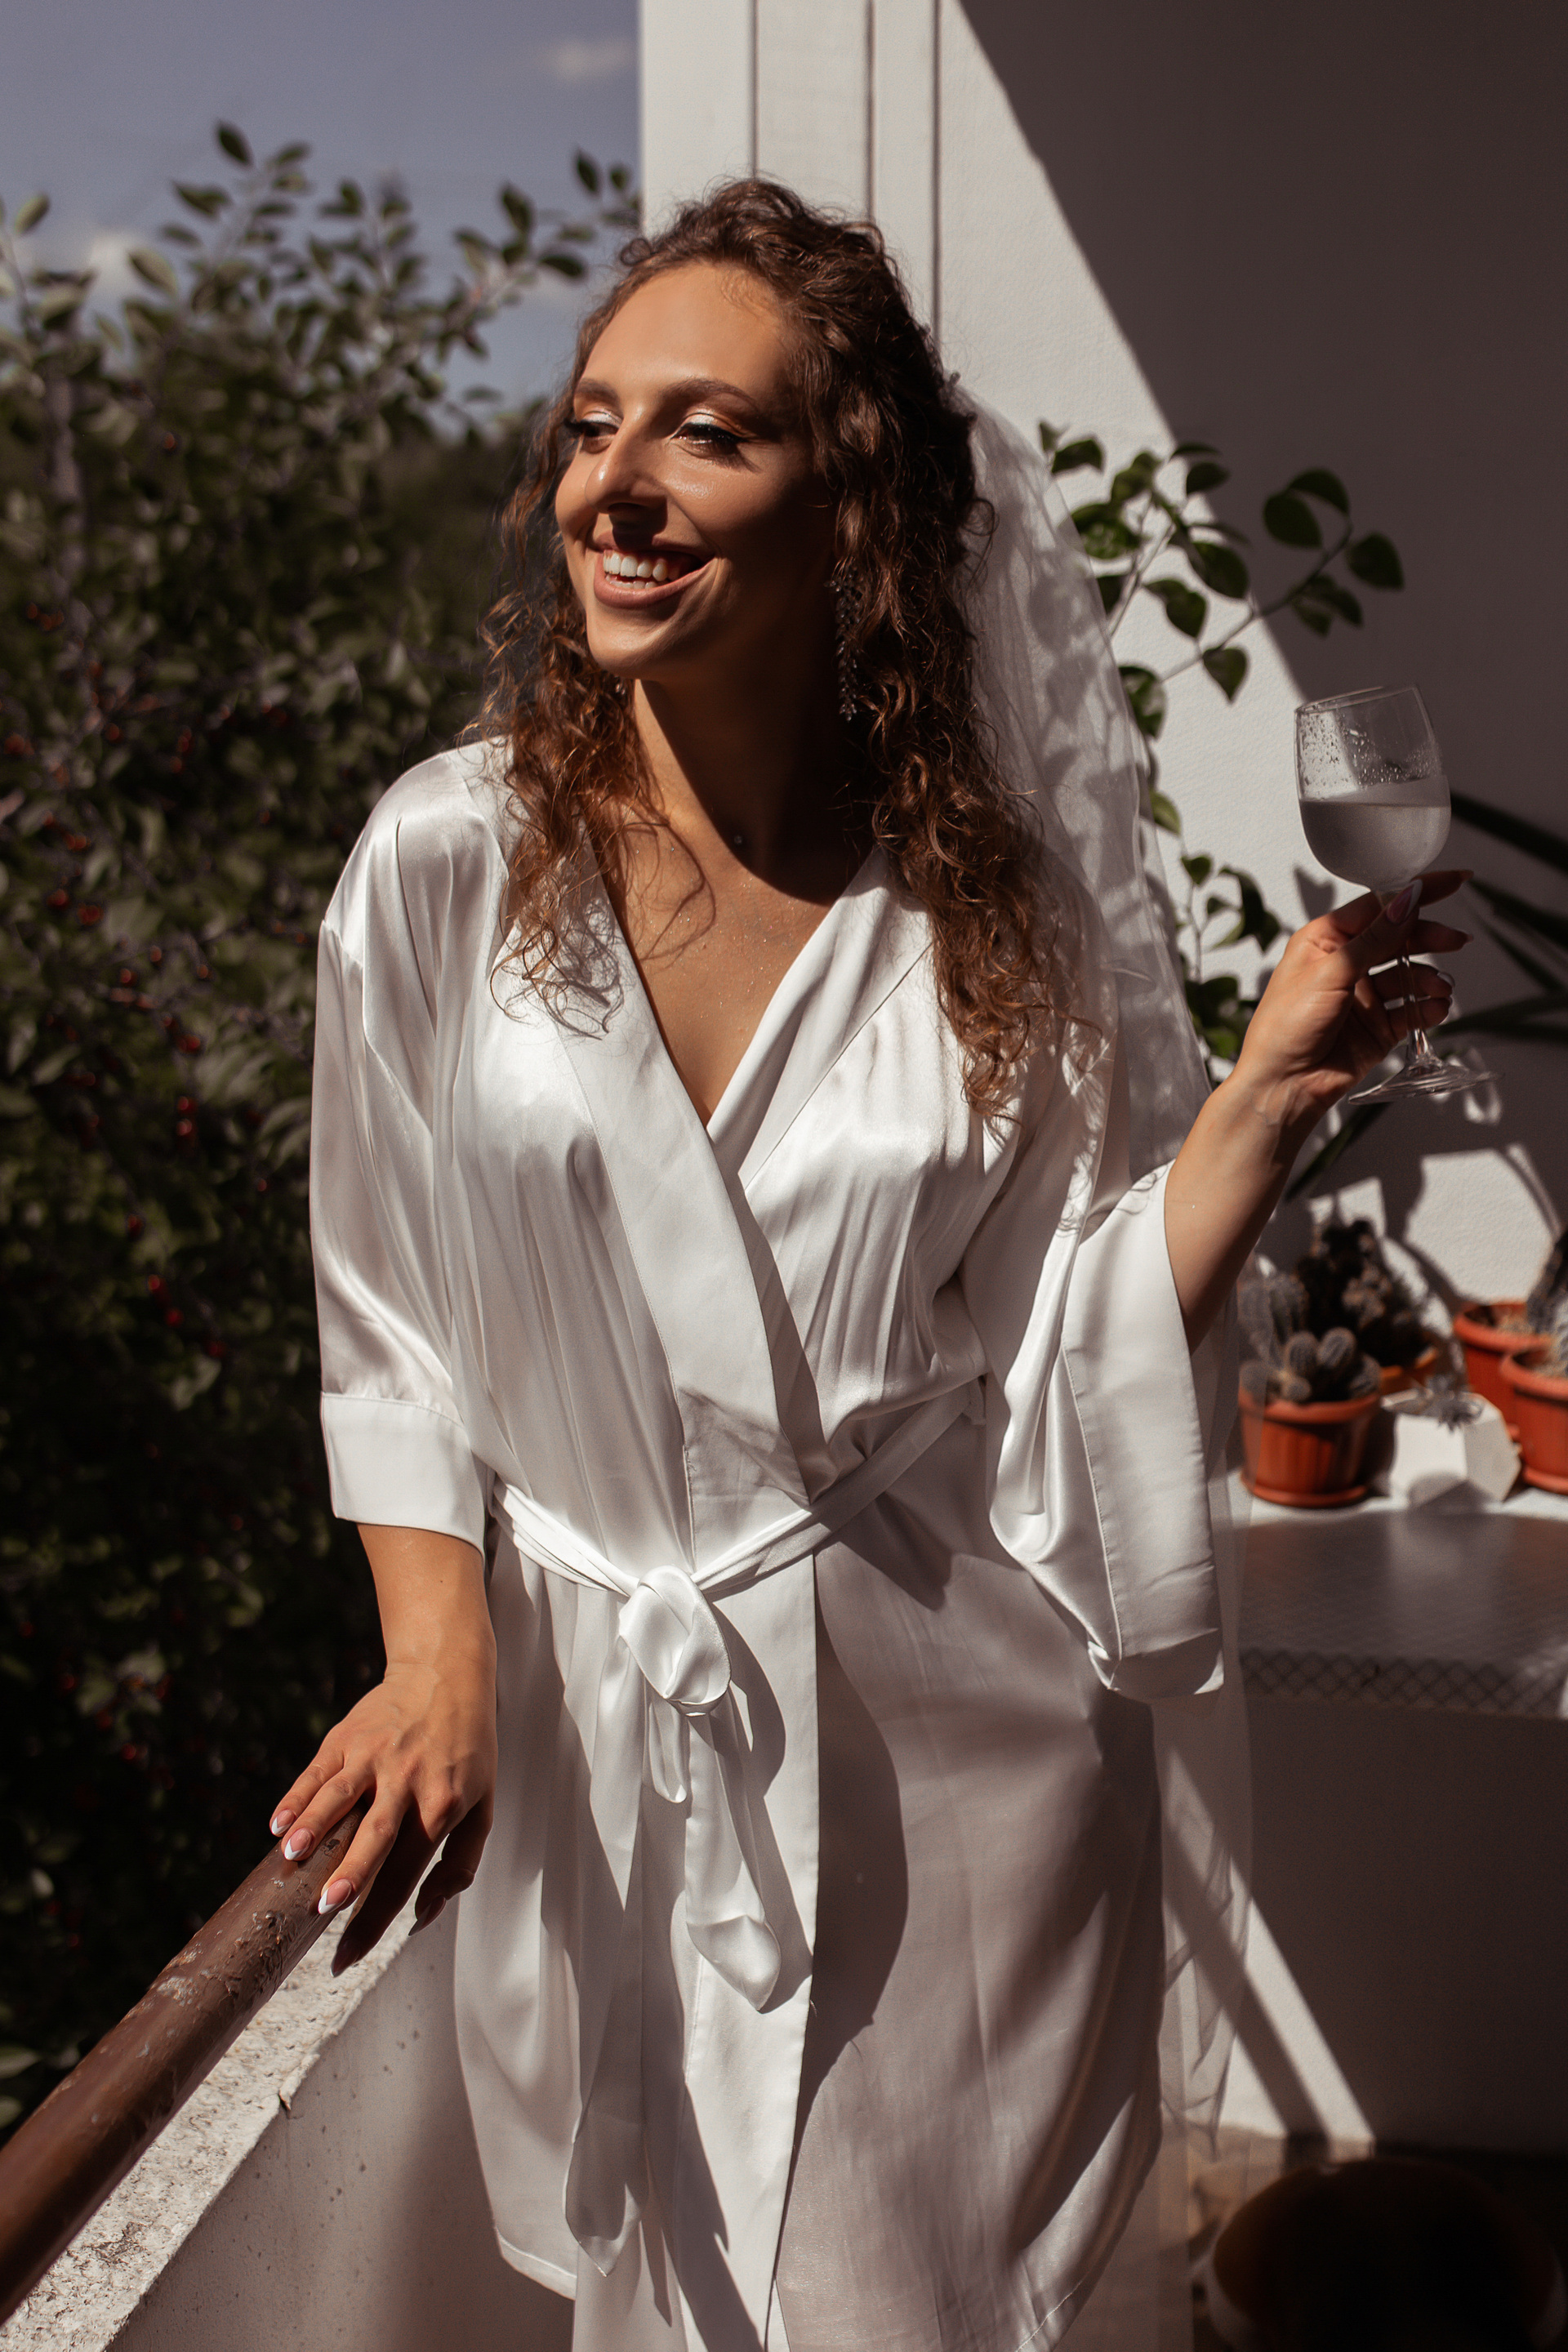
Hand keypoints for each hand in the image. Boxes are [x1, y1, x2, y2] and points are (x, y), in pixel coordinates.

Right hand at [267, 1532, 496, 1968]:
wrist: (447, 1674)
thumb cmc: (466, 1752)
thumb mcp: (482, 1806)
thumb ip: (459, 1864)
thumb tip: (423, 1916)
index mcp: (443, 1805)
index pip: (406, 1874)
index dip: (375, 1920)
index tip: (345, 1958)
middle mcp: (409, 1780)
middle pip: (377, 1834)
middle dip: (351, 1872)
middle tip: (323, 1908)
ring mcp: (375, 1755)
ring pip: (341, 1795)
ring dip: (316, 1827)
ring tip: (292, 1858)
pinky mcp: (346, 1736)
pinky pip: (317, 1770)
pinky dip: (296, 1798)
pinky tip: (278, 1825)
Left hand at [1230, 868, 1471, 1135]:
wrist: (1282, 1087)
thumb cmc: (1285, 1028)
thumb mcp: (1329, 974)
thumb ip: (1373, 939)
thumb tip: (1406, 900)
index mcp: (1325, 940)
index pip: (1378, 905)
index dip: (1417, 892)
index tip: (1455, 881)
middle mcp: (1345, 964)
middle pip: (1399, 938)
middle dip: (1429, 937)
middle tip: (1455, 941)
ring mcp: (1363, 995)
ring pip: (1409, 975)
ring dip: (1429, 978)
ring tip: (1439, 988)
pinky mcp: (1377, 1026)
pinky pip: (1411, 1010)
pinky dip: (1428, 1007)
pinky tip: (1435, 1009)